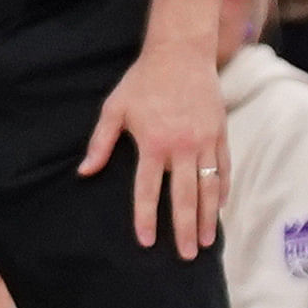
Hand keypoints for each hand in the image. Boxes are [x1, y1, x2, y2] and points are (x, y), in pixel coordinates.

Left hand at [81, 41, 226, 256]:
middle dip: (185, 228)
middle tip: (186, 254)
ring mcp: (205, 140)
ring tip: (208, 241)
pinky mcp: (220, 132)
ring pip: (209, 186)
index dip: (146, 218)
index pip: (148, 191)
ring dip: (209, 216)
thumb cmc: (143, 81)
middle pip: (185, 196)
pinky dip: (222, 188)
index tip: (146, 242)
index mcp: (154, 144)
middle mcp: (182, 146)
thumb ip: (101, 143)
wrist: (181, 53)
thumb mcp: (114, 109)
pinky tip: (220, 207)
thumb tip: (84, 172)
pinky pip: (224, 166)